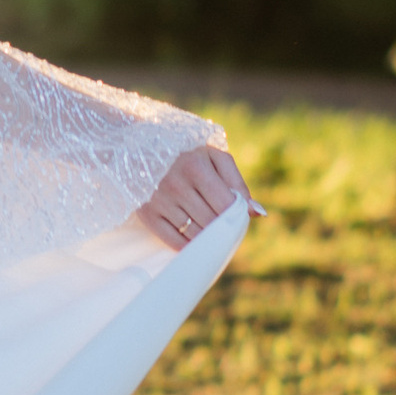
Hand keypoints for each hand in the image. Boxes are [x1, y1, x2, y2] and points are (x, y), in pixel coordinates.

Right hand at [135, 146, 257, 249]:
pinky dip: (188, 245)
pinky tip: (194, 238)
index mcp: (196, 167)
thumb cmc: (185, 154)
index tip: (238, 216)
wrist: (139, 149)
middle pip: (212, 223)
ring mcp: (159, 201)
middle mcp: (176, 185)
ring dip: (207, 237)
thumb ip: (237, 183)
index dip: (237, 215)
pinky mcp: (146, 214)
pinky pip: (174, 241)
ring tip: (208, 228)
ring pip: (195, 235)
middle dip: (222, 226)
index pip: (226, 206)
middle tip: (223, 223)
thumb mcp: (213, 158)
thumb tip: (257, 213)